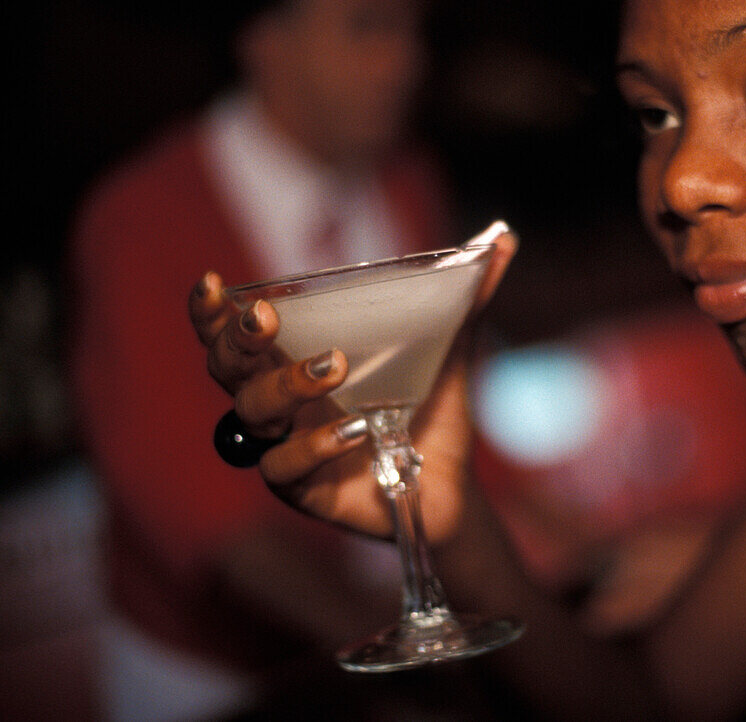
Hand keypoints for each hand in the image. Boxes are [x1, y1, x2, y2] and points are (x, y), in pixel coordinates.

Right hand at [188, 235, 516, 542]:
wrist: (454, 484)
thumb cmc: (431, 411)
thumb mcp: (449, 349)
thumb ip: (465, 297)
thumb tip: (504, 238)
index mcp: (295, 360)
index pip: (232, 333)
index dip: (211, 311)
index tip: (215, 283)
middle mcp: (280, 403)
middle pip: (227, 368)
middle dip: (235, 338)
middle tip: (263, 316)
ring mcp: (286, 446)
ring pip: (252, 413)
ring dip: (285, 385)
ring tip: (334, 365)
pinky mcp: (303, 490)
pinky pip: (284, 467)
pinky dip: (315, 445)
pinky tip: (354, 429)